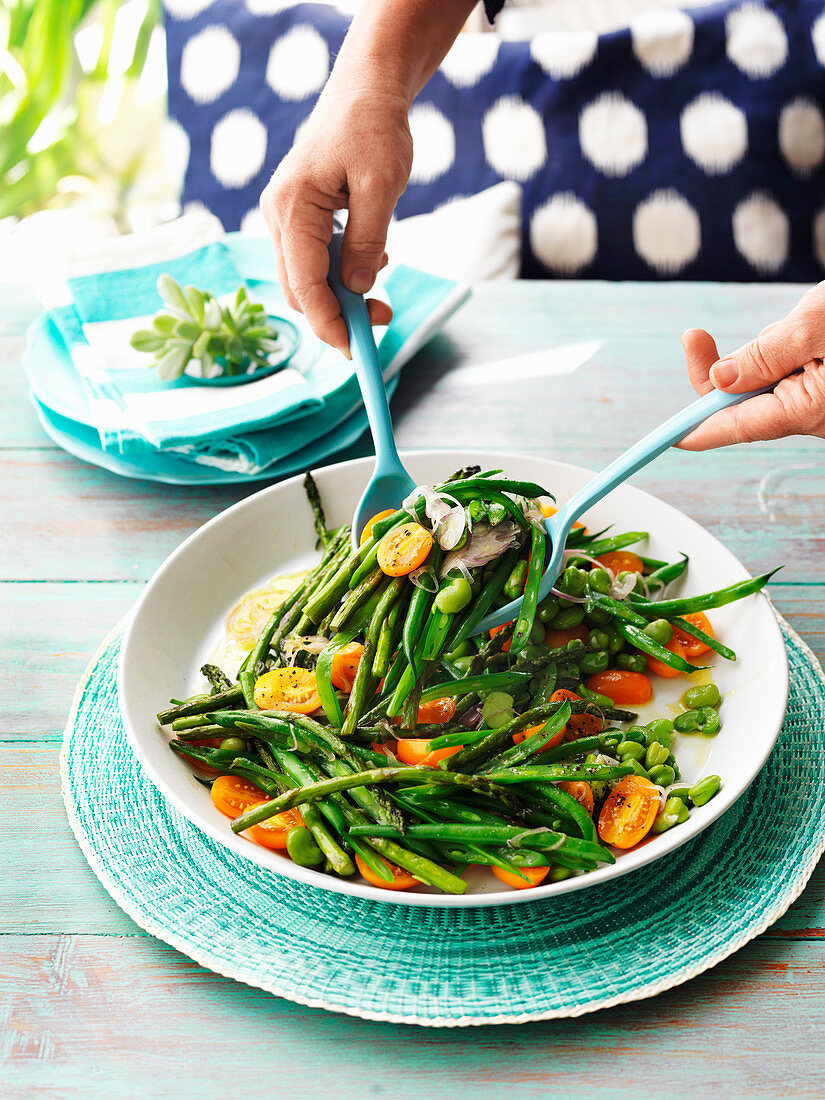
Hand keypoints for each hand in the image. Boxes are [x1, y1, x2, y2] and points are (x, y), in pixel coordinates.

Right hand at [260, 83, 412, 353]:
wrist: (367, 90)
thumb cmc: (373, 128)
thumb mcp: (380, 186)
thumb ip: (367, 241)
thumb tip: (358, 289)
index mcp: (292, 207)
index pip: (304, 282)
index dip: (327, 321)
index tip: (352, 348)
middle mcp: (280, 216)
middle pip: (300, 288)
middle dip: (337, 314)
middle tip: (381, 322)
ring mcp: (287, 218)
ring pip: (308, 279)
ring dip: (343, 296)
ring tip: (383, 294)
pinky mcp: (302, 219)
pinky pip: (317, 261)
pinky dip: (343, 275)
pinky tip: (374, 262)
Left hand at [678, 282, 824, 448]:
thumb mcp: (812, 327)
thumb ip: (763, 357)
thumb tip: (719, 380)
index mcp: (806, 408)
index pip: (736, 426)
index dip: (697, 429)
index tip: (667, 435)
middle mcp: (811, 413)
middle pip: (743, 402)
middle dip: (724, 368)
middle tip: (693, 336)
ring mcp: (817, 400)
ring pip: (763, 382)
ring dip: (763, 352)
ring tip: (801, 323)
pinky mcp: (821, 385)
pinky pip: (784, 371)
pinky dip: (782, 350)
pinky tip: (807, 328)